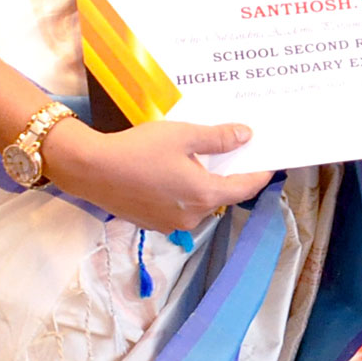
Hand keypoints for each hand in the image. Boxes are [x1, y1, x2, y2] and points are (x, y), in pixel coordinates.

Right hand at [43, 118, 271, 231]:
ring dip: (204, 184)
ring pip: (199, 203)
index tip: (271, 162)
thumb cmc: (138, 150)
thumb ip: (219, 139)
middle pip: (222, 196)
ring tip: (201, 159)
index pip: (245, 188)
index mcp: (204, 196)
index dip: (260, 174)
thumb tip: (246, 136)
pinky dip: (183, 192)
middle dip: (229, 175)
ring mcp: (170, 224)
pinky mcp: (152, 223)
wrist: (90, 169)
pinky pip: (178, 207)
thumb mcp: (184, 135)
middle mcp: (191, 217)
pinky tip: (175, 172)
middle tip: (234, 153)